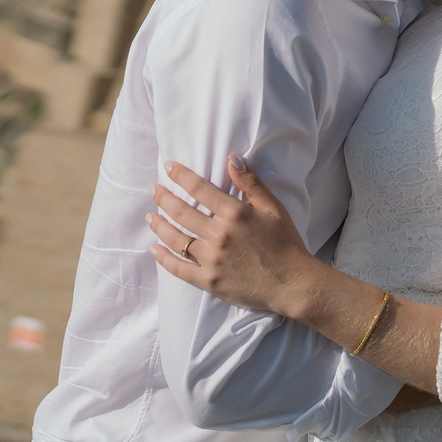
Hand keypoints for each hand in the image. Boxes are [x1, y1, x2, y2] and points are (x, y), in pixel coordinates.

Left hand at [150, 157, 324, 316]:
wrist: (291, 283)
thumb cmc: (285, 242)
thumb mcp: (274, 207)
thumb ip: (250, 183)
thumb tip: (231, 158)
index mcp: (235, 214)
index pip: (200, 189)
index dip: (181, 176)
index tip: (168, 167)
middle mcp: (219, 235)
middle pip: (182, 212)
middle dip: (164, 198)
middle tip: (153, 190)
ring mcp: (211, 259)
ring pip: (176, 239)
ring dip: (159, 225)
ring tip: (151, 217)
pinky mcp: (208, 280)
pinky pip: (179, 268)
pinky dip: (163, 258)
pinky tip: (154, 249)